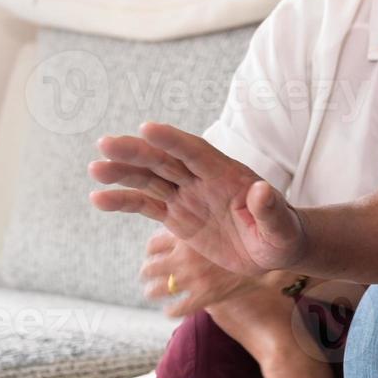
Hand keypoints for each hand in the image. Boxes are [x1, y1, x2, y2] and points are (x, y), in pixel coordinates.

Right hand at [89, 122, 305, 276]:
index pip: (197, 152)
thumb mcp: (281, 227)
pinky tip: (99, 198)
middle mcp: (202, 179)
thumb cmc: (282, 234)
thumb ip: (270, 209)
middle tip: (106, 144)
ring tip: (95, 168)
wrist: (273, 248)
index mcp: (227, 174)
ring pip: (150, 179)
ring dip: (122, 173)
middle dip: (137, 152)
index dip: (173, 140)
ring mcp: (187, 195)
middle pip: (165, 160)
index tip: (148, 129)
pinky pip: (146, 206)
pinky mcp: (177, 215)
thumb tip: (262, 190)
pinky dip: (123, 202)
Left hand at [140, 229, 274, 317]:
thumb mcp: (221, 219)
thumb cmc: (248, 234)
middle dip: (148, 270)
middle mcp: (185, 257)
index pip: (153, 243)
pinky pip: (178, 309)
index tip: (155, 250)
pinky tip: (171, 310)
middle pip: (150, 267)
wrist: (272, 255)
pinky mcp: (205, 298)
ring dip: (152, 290)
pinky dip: (171, 311)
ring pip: (157, 289)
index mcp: (187, 235)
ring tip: (153, 291)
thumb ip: (200, 223)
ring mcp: (193, 280)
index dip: (152, 248)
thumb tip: (182, 219)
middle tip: (149, 272)